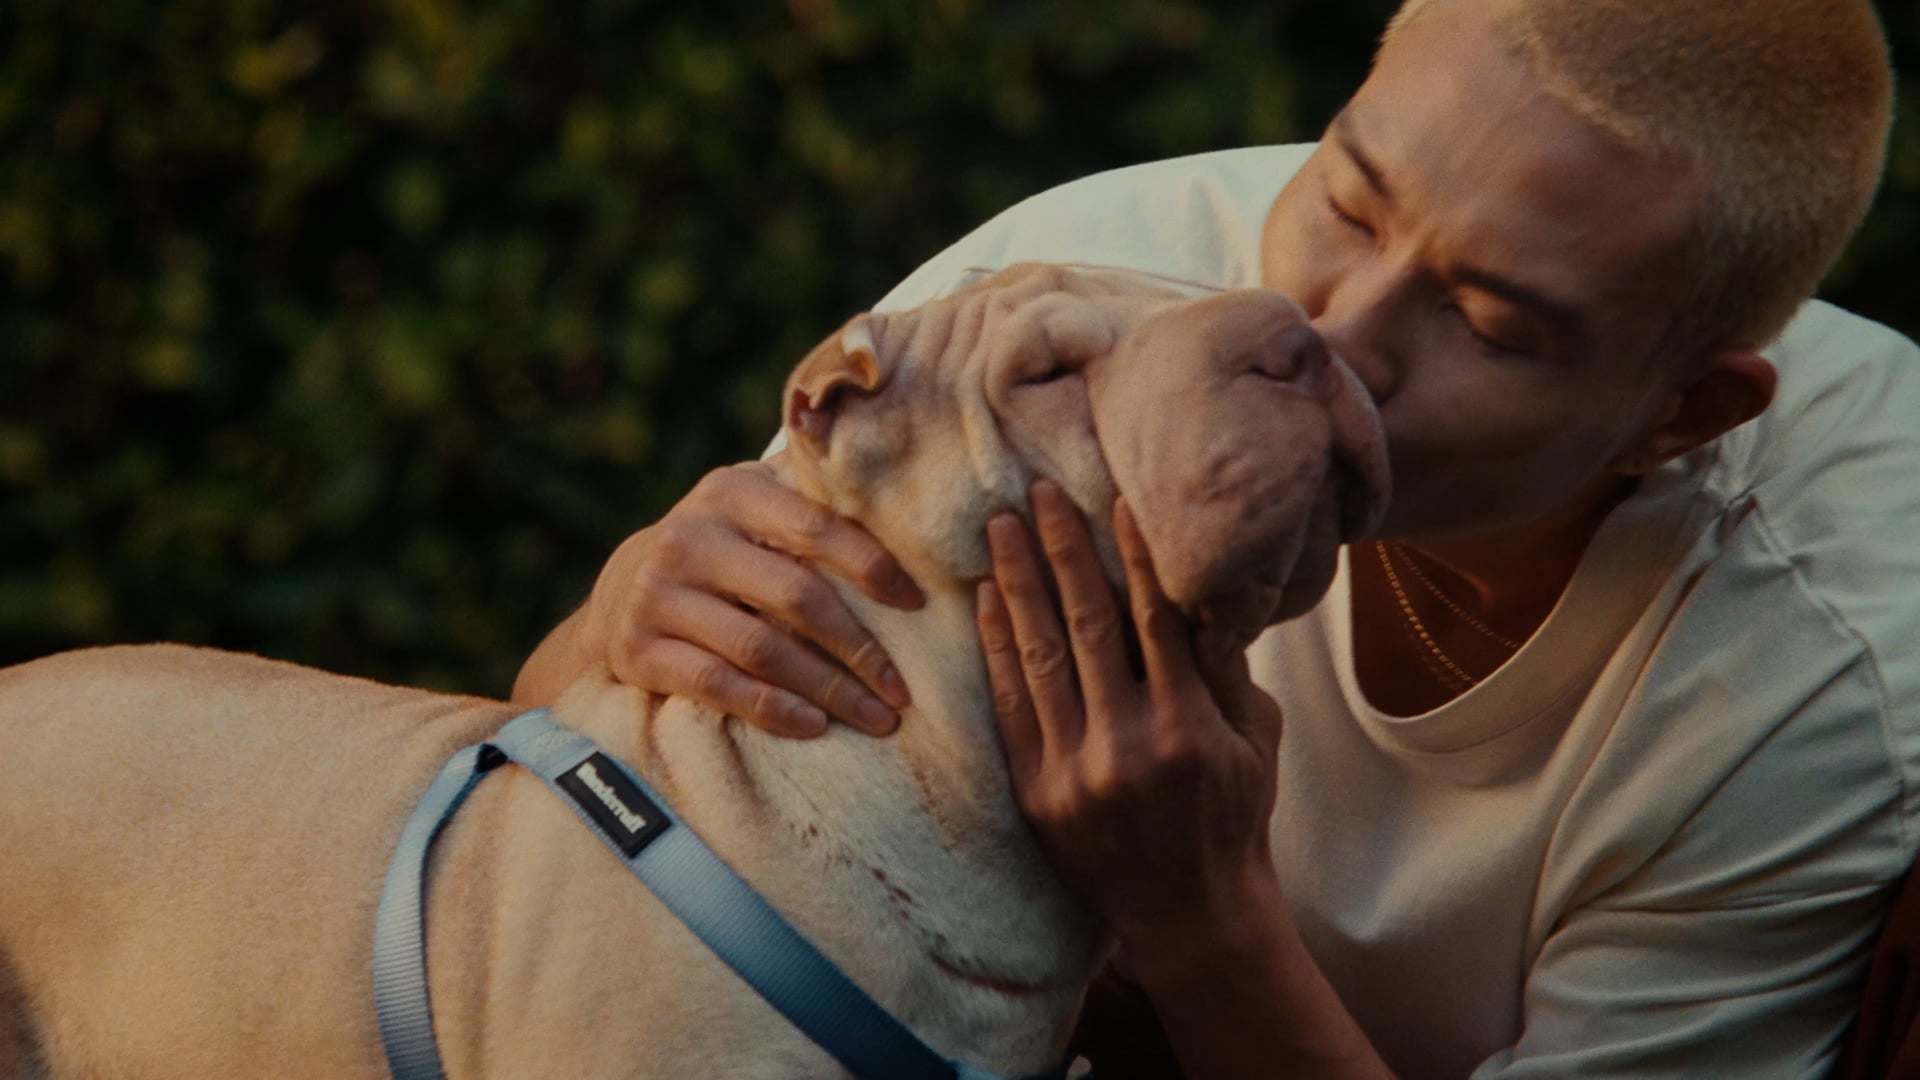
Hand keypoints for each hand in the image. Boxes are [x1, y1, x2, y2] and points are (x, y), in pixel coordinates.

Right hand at [581, 461, 922, 736]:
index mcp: (731, 493)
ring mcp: (658, 596)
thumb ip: (811, 502)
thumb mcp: (754, 506)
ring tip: (875, 719)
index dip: (872, 567)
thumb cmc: (724, 547)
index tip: (917, 604)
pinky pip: (717, 685)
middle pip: (796, 596)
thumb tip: (912, 519)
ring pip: (761, 649)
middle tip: (902, 689)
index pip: (816, 528)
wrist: (622, 588)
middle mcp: (689, 539)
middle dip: (859, 647)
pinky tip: (814, 725)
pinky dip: (771, 709)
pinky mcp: (638, 650)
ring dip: (827, 689)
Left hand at [976, 479, 1283, 941]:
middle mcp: (1127, 746)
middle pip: (1086, 625)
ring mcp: (1074, 772)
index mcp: (1188, 727)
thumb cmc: (1234, 816)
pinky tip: (985, 600)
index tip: (1111, 500)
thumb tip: (1206, 590)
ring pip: (1038, 656)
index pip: (1154, 619)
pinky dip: (995, 648)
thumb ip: (1228, 668)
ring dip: (1016, 584)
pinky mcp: (1035, 793)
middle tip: (1039, 494)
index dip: (1131, 554)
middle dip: (1061, 551)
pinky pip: (1008, 706)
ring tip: (1000, 529)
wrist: (1189, 914)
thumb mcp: (1257, 740)